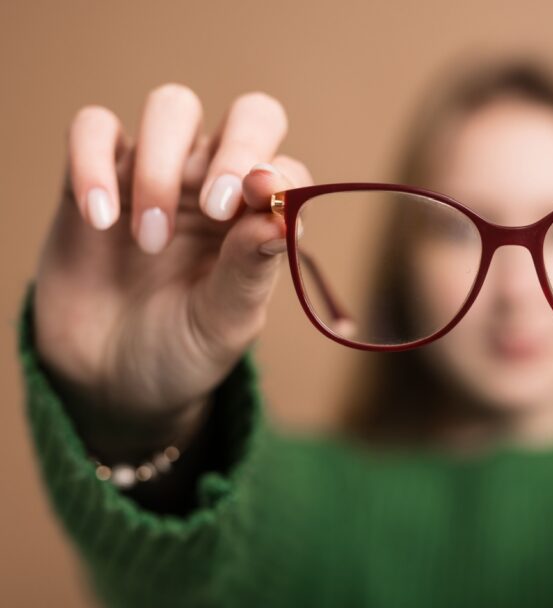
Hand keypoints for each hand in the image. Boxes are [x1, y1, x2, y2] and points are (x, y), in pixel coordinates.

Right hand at [33, 83, 312, 455]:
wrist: (113, 382)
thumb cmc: (184, 347)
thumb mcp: (226, 321)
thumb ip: (252, 269)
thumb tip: (284, 218)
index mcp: (260, 217)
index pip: (286, 168)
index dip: (280, 178)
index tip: (261, 206)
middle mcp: (216, 183)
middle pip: (249, 115)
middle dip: (238, 148)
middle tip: (216, 208)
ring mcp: (157, 174)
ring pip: (173, 108)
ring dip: (163, 167)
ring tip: (149, 241)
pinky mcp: (94, 178)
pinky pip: (94, 129)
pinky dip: (94, 162)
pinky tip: (99, 221)